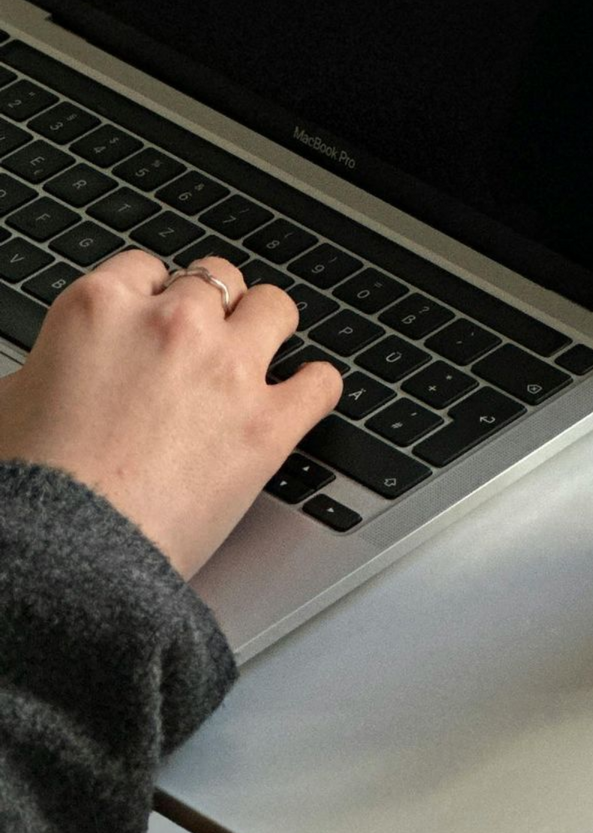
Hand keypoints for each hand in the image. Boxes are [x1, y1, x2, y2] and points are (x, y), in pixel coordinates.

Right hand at [0, 250, 340, 578]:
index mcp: (100, 310)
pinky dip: (314, 388)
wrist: (58, 562)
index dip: (153, 296)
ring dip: (267, 329)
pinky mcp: (268, 423)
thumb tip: (68, 363)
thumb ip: (57, 362)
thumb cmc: (26, 492)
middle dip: (210, 309)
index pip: (146, 269)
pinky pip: (320, 382)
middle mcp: (171, 325)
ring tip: (256, 356)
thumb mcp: (12, 403)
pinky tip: (301, 398)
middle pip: (215, 280)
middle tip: (202, 343)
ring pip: (276, 307)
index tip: (157, 316)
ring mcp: (227, 369)